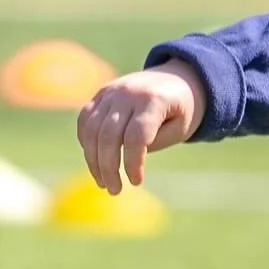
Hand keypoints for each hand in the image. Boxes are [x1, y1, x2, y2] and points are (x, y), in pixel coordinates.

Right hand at [77, 59, 205, 194]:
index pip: (136, 136)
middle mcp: (128, 92)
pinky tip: (95, 162)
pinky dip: (86, 143)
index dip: (133, 163)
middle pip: (109, 135)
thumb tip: (124, 160)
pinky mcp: (101, 94)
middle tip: (114, 190)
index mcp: (154, 100)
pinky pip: (85, 120)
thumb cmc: (183, 109)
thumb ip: (154, 142)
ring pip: (92, 129)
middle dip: (108, 167)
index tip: (136, 182)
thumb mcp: (181, 128)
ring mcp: (111, 91)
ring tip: (103, 182)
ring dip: (93, 160)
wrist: (178, 78)